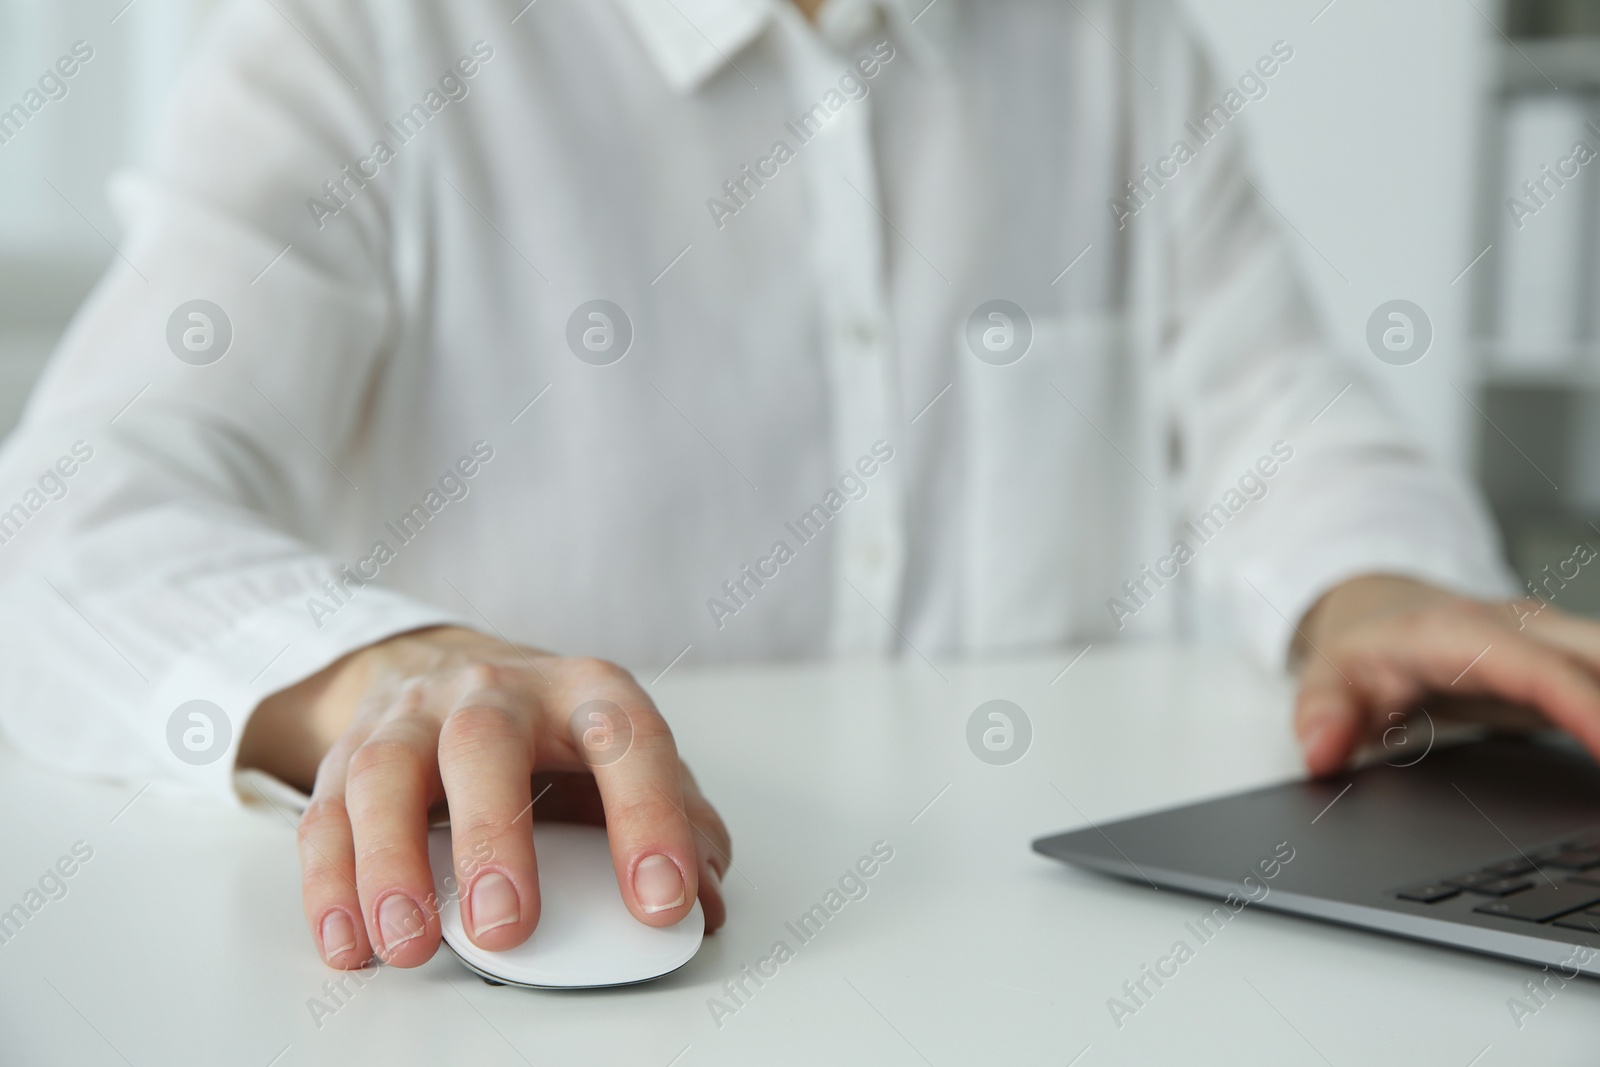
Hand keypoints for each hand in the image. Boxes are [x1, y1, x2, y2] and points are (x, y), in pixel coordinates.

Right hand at [238, 626, 729, 967]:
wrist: (449, 666)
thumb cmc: (554, 733)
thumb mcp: (627, 760)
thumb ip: (681, 823)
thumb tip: (706, 902)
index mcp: (585, 692)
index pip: (627, 741)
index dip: (651, 818)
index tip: (663, 901)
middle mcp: (496, 692)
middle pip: (484, 744)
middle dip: (492, 837)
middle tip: (505, 925)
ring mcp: (414, 717)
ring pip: (385, 773)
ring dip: (390, 864)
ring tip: (410, 943)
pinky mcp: (347, 753)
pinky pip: (324, 815)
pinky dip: (329, 885)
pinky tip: (350, 942)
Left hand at [1291, 575, 1599, 775]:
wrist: (1381, 611)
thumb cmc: (1365, 649)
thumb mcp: (1325, 677)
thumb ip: (1321, 714)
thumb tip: (1320, 750)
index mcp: (1462, 634)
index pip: (1537, 670)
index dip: (1582, 706)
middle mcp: (1520, 628)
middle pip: (1598, 654)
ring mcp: (1553, 639)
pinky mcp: (1570, 657)